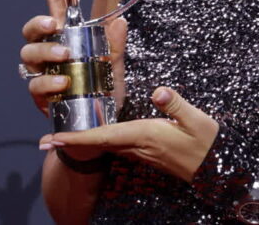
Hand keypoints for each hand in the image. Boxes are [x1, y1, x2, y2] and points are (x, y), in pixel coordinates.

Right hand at [20, 0, 127, 117]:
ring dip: (44, 52)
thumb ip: (115, 45)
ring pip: (28, 56)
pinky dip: (48, 81)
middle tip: (53, 25)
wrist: (101, 125)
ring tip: (64, 55)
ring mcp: (42, 75)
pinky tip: (63, 82)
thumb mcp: (114, 66)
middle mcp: (49, 56)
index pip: (55, 15)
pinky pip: (35, 85)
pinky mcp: (41, 97)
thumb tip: (121, 20)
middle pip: (31, 33)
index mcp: (66, 42)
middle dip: (38, 25)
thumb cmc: (104, 91)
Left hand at [39, 86, 219, 182]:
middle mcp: (135, 145)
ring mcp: (138, 150)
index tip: (52, 139)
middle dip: (70, 141)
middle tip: (44, 140)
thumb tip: (158, 91)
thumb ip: (175, 104)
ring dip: (82, 140)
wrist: (213, 168)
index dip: (76, 138)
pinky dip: (97, 138)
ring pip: (103, 143)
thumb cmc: (205, 142)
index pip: (102, 136)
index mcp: (143, 135)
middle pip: (96, 142)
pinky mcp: (143, 150)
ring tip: (60, 133)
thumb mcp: (196, 120)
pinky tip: (92, 131)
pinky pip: (113, 143)